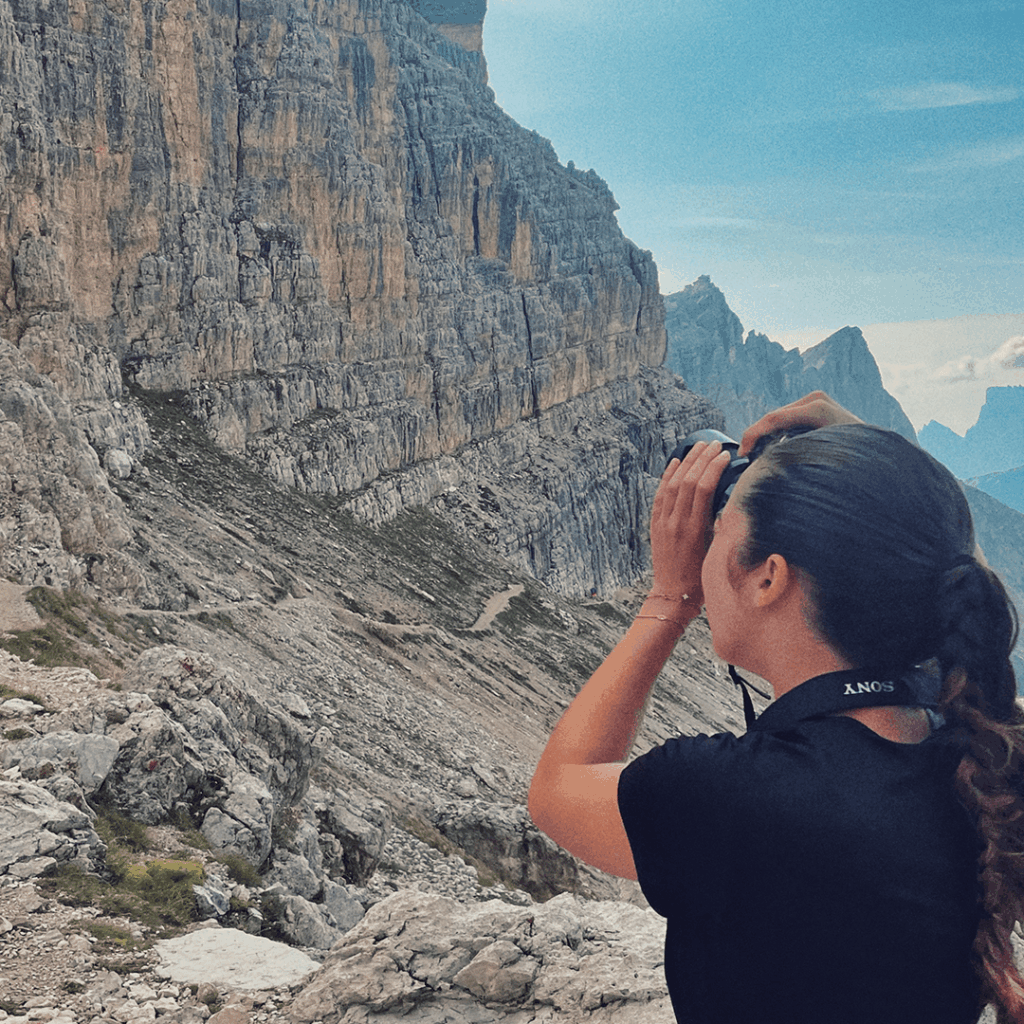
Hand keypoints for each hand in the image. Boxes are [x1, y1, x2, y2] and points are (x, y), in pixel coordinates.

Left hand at [650, 441, 731, 605]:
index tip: (726, 456)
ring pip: (672, 484)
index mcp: (695, 529)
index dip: (714, 468)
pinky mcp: (655, 525)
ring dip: (685, 462)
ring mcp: (663, 523)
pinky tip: (674, 463)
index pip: (703, 488)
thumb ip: (721, 526)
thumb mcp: (717, 551)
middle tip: (714, 444)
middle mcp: (676, 522)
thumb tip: (731, 499)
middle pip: (687, 480)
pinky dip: (666, 476)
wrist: (673, 596)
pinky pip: (659, 495)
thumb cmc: (701, 579)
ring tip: (697, 446)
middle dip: (701, 458)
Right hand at [738, 391, 861, 456]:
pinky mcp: (818, 409)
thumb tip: (760, 467)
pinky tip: (775, 450)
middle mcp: (816, 399)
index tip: (742, 454)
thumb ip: (790, 457)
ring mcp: (818, 402)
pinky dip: (778, 435)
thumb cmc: (855, 463)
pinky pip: (789, 421)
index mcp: (817, 407)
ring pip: (780, 419)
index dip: (752, 435)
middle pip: (774, 417)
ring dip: (767, 437)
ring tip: (759, 457)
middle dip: (757, 437)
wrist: (881, 460)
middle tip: (747, 459)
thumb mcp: (819, 460)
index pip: (773, 418)